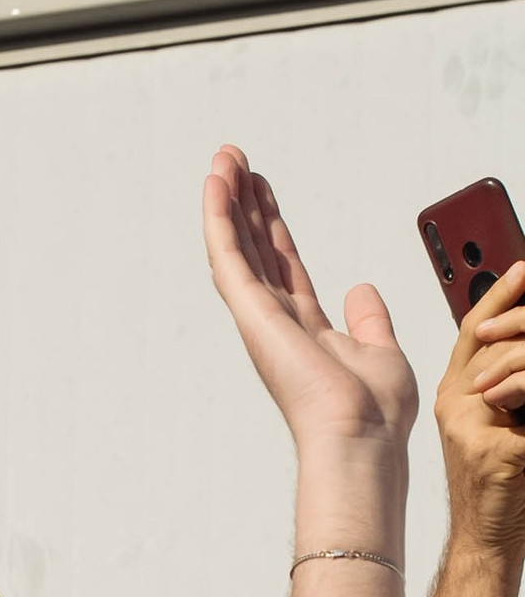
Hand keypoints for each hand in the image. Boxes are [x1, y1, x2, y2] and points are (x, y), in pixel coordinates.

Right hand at [201, 148, 417, 462]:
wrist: (360, 437)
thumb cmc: (374, 412)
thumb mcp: (381, 351)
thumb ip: (368, 319)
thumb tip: (361, 289)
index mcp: (304, 327)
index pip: (282, 263)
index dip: (271, 224)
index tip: (261, 188)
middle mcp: (275, 320)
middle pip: (254, 247)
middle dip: (244, 203)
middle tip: (232, 161)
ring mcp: (259, 316)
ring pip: (236, 245)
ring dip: (225, 200)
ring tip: (222, 159)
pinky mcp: (251, 311)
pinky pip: (229, 254)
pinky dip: (219, 217)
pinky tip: (215, 183)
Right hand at [439, 259, 524, 551]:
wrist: (488, 542)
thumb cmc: (503, 489)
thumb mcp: (507, 425)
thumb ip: (512, 390)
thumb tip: (521, 353)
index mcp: (456, 396)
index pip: (474, 331)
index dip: (497, 295)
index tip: (522, 267)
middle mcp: (454, 404)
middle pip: (492, 340)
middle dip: (524, 318)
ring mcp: (468, 425)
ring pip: (512, 365)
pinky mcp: (492, 449)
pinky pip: (524, 398)